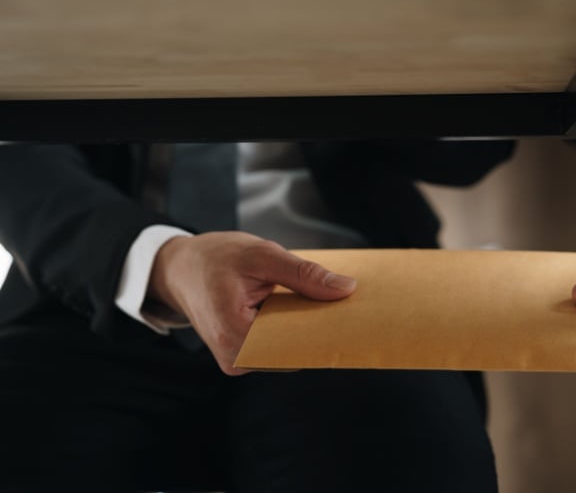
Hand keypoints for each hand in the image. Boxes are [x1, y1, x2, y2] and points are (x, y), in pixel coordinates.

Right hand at [147, 232, 356, 374]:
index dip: (327, 329)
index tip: (356, 315)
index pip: (297, 344)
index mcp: (236, 337)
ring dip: (306, 326)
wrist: (178, 268)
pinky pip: (278, 345)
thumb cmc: (213, 258)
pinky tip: (305, 307)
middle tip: (346, 301)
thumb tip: (345, 290)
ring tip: (325, 301)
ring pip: (289, 348)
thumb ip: (304, 275)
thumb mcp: (261, 255)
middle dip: (320, 326)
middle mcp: (237, 359)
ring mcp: (239, 361)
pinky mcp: (243, 355)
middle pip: (295, 349)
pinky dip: (293, 327)